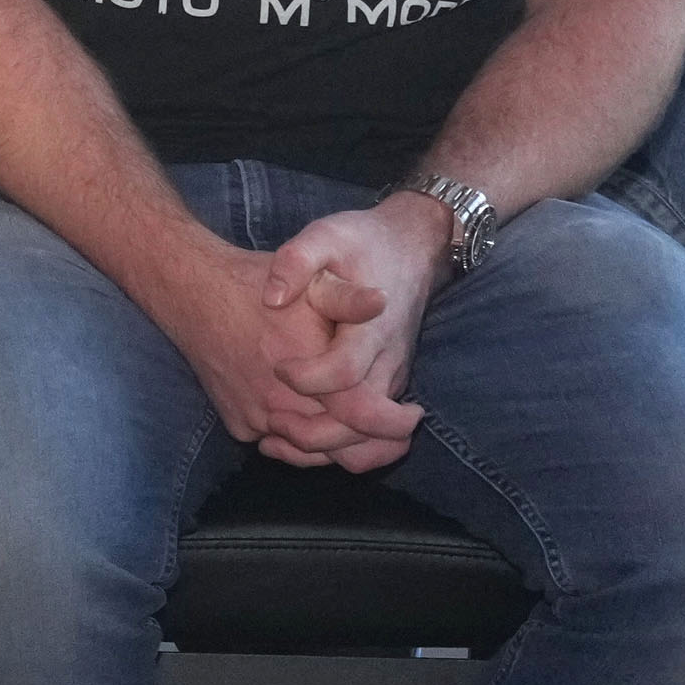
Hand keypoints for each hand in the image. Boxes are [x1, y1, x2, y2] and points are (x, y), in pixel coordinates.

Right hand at [139, 229, 394, 470]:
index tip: (414, 415)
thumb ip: (348, 299)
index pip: (362, 420)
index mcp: (307, 377)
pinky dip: (301, 442)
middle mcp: (280, 407)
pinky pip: (280, 445)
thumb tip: (381, 302)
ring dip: (340, 449)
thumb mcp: (312, 281)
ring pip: (309, 454)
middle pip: (340, 449)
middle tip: (397, 434)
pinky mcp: (239, 424)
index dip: (395, 425)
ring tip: (365, 434)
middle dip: (375, 447)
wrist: (193, 293)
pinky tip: (318, 424)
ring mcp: (256, 421)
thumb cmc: (256, 285)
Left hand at [256, 198, 445, 470]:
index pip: (345, 372)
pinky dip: (334, 446)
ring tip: (272, 437)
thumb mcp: (327, 235)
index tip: (278, 367)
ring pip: (369, 438)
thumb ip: (297, 261)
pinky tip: (287, 438)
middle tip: (270, 422)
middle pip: (360, 422)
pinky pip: (369, 433)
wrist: (413, 248)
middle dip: (313, 434)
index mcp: (372, 328)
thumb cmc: (364, 243)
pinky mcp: (386, 385)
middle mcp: (388, 361)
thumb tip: (271, 296)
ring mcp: (391, 378)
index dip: (308, 378)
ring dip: (323, 449)